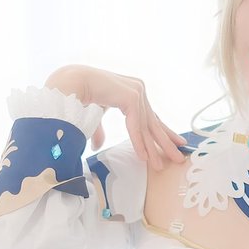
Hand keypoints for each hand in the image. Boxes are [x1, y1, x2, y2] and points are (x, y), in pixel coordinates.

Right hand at [46, 65, 187, 170]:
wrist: (69, 83)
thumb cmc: (79, 95)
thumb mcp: (96, 115)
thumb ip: (102, 129)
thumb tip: (98, 146)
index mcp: (133, 91)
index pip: (151, 116)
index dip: (163, 132)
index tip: (176, 144)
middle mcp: (138, 90)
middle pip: (154, 122)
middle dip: (166, 142)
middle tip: (179, 158)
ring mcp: (136, 91)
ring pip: (147, 126)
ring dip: (154, 148)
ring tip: (162, 165)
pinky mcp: (130, 96)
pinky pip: (136, 125)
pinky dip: (139, 142)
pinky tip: (144, 158)